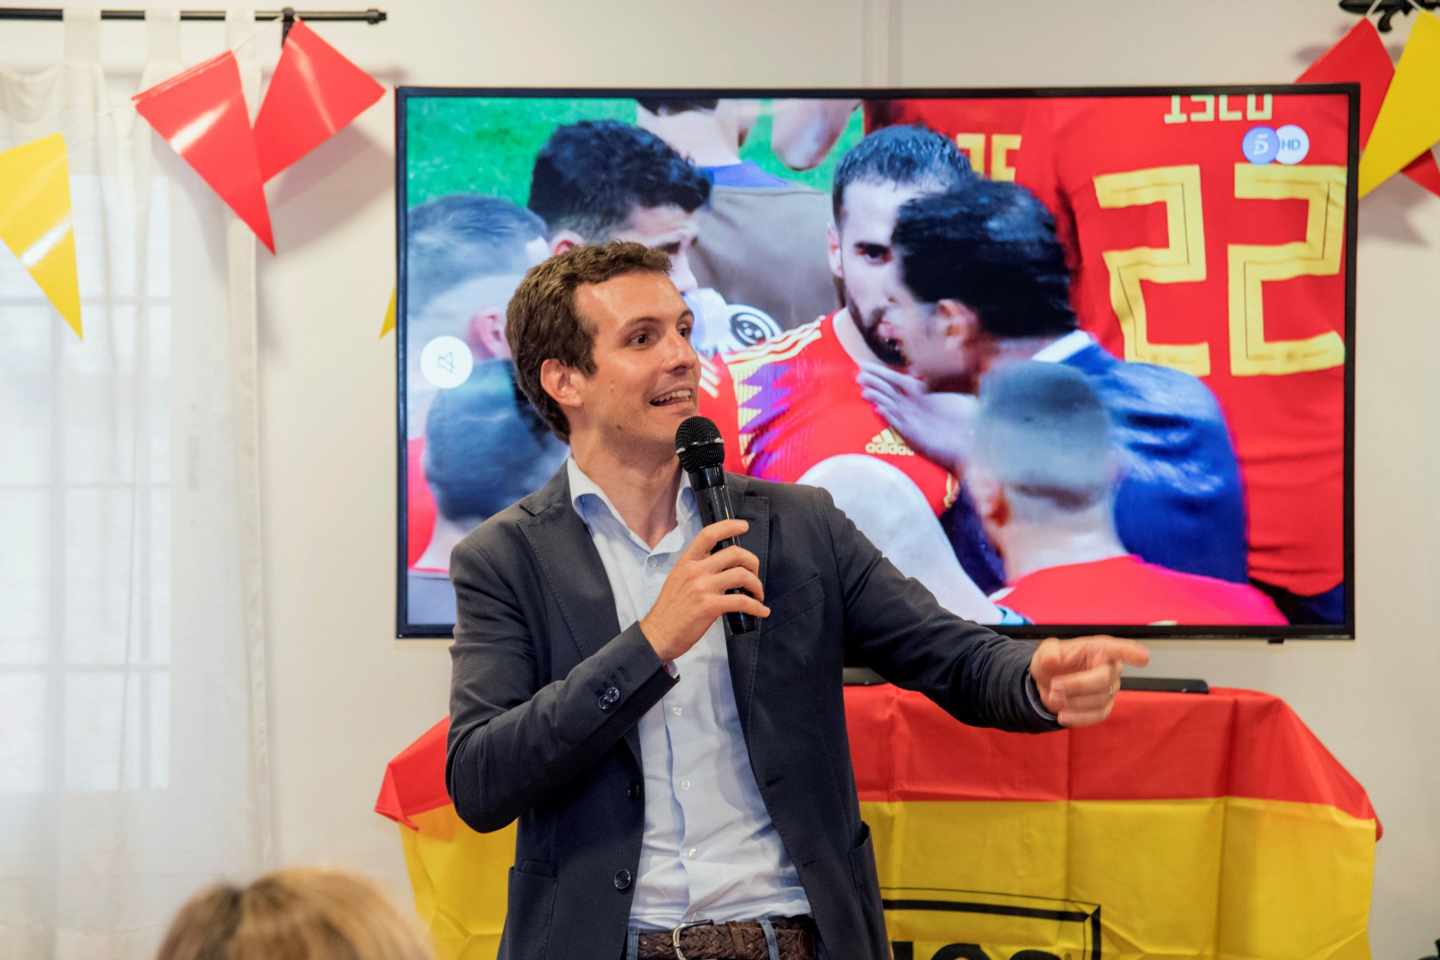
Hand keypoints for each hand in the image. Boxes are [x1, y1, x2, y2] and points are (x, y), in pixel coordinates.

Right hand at [639, 519, 769, 661]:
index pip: (708, 535)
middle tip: (755, 574)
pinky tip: (761, 611)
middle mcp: (695, 571)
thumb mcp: (677, 580)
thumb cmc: (669, 611)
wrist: (658, 635)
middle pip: (734, 553)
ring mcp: (702, 588)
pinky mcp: (709, 606)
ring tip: (758, 594)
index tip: (743, 526)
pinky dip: (757, 606)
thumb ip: (697, 570)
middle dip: (752, 562)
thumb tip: (723, 568)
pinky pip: (742, 601)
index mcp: (686, 562)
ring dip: (757, 585)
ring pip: (742, 575)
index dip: (729, 526)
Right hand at [856, 362, 976, 474]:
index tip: (863, 365)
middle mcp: (912, 406)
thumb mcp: (952, 389)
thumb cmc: (966, 416)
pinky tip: (880, 409)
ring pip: (889, 407)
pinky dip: (889, 416)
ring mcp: (911, 420)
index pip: (893, 379)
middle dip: (873, 383)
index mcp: (919, 392)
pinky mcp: (914, 436)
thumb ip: (934, 377)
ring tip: (865, 392)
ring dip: (877, 399)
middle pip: (887, 391)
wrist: (973, 441)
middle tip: (858, 377)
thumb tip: (916, 366)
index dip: (878, 372)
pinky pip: (898, 425)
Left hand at [1029, 635, 1149, 726]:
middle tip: (1054, 687)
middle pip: (1103, 679)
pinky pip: (1098, 716)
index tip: (1143, 658)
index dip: (1131, 653)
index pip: (1118, 649)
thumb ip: (1048, 653)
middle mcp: (1110, 668)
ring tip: (1053, 697)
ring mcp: (1110, 689)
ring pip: (1099, 700)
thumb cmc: (1053, 663)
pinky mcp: (1104, 707)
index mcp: (1099, 648)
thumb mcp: (1045, 652)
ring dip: (1073, 702)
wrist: (1048, 685)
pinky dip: (1078, 717)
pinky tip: (1062, 715)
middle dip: (1077, 685)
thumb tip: (1052, 658)